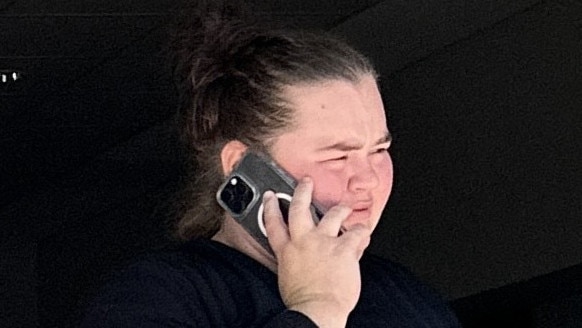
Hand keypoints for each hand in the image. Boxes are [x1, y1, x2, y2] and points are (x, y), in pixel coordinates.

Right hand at [263, 177, 370, 327]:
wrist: (317, 309)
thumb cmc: (303, 301)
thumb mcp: (287, 278)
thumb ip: (293, 263)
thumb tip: (300, 261)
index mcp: (287, 251)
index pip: (274, 223)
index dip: (271, 207)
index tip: (271, 196)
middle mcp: (304, 241)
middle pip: (300, 208)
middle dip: (302, 191)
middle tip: (305, 181)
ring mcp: (324, 242)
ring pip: (332, 215)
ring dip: (340, 209)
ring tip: (344, 206)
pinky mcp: (343, 248)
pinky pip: (357, 233)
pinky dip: (362, 232)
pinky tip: (365, 231)